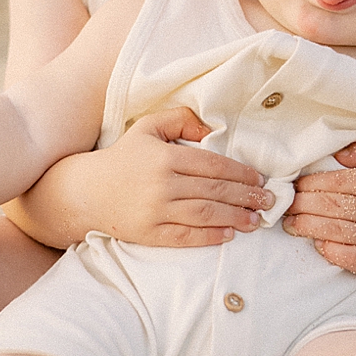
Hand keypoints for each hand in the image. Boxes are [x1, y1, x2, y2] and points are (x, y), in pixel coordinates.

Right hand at [77, 106, 272, 246]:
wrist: (87, 191)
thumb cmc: (124, 157)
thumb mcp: (148, 127)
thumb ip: (181, 119)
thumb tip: (213, 129)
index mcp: (165, 156)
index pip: (213, 165)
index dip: (240, 173)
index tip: (259, 179)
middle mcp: (162, 184)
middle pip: (214, 191)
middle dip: (247, 197)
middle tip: (269, 201)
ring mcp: (155, 211)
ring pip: (205, 214)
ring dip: (236, 217)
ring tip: (257, 220)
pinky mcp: (149, 233)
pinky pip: (186, 236)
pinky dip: (210, 236)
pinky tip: (228, 234)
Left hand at [281, 136, 355, 276]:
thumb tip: (337, 155)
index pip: (340, 183)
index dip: (312, 184)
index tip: (296, 185)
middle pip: (333, 208)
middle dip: (303, 205)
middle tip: (285, 204)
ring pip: (336, 232)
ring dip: (307, 228)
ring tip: (289, 224)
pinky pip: (349, 258)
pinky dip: (329, 250)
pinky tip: (316, 242)